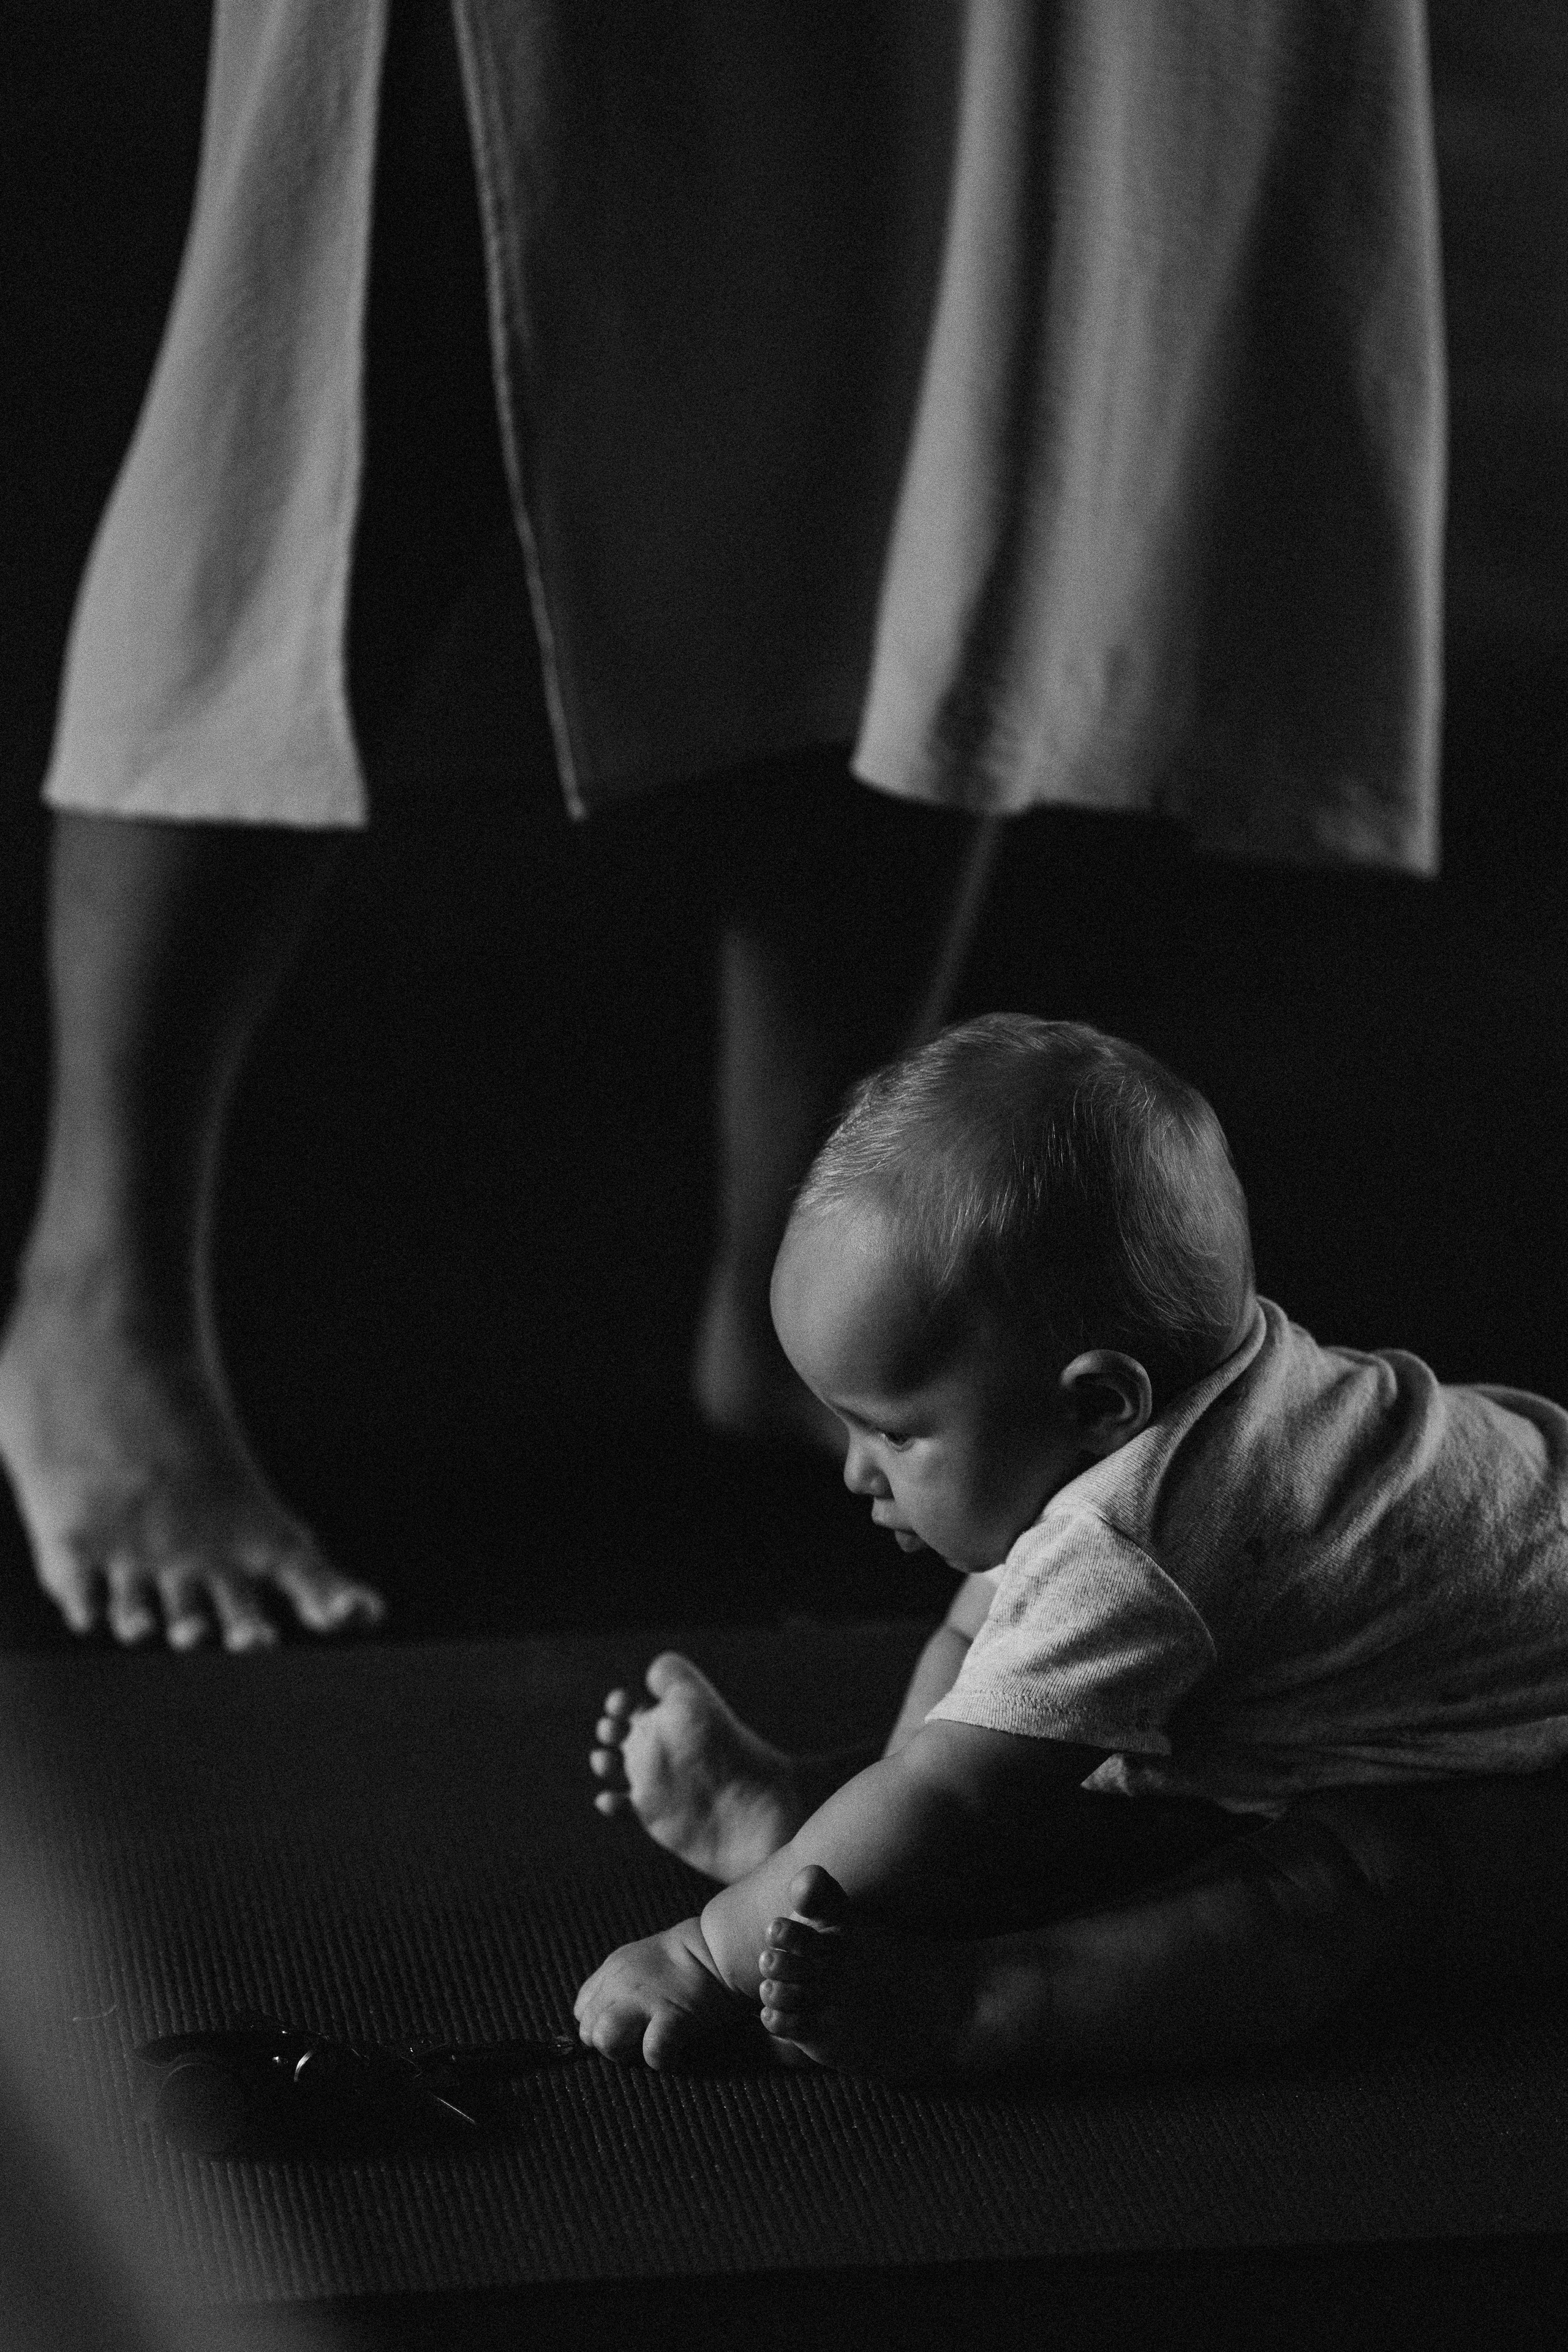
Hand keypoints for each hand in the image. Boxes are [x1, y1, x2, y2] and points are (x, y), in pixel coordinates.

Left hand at [574, 1918, 755, 2067]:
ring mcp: (644, 2000)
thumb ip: (618, 1985)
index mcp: (612, 1970)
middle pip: (589, 2032)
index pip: (582, 2012)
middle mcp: (620, 1984)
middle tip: (641, 2039)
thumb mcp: (640, 1960)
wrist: (721, 1946)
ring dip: (627, 2052)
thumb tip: (607, 2019)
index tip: (624, 2028)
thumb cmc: (687, 1957)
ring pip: (606, 2041)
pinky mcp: (672, 2017)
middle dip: (612, 2044)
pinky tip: (676, 2050)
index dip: (601, 2026)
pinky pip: (651, 2052)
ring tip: (651, 2045)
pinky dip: (663, 2059)